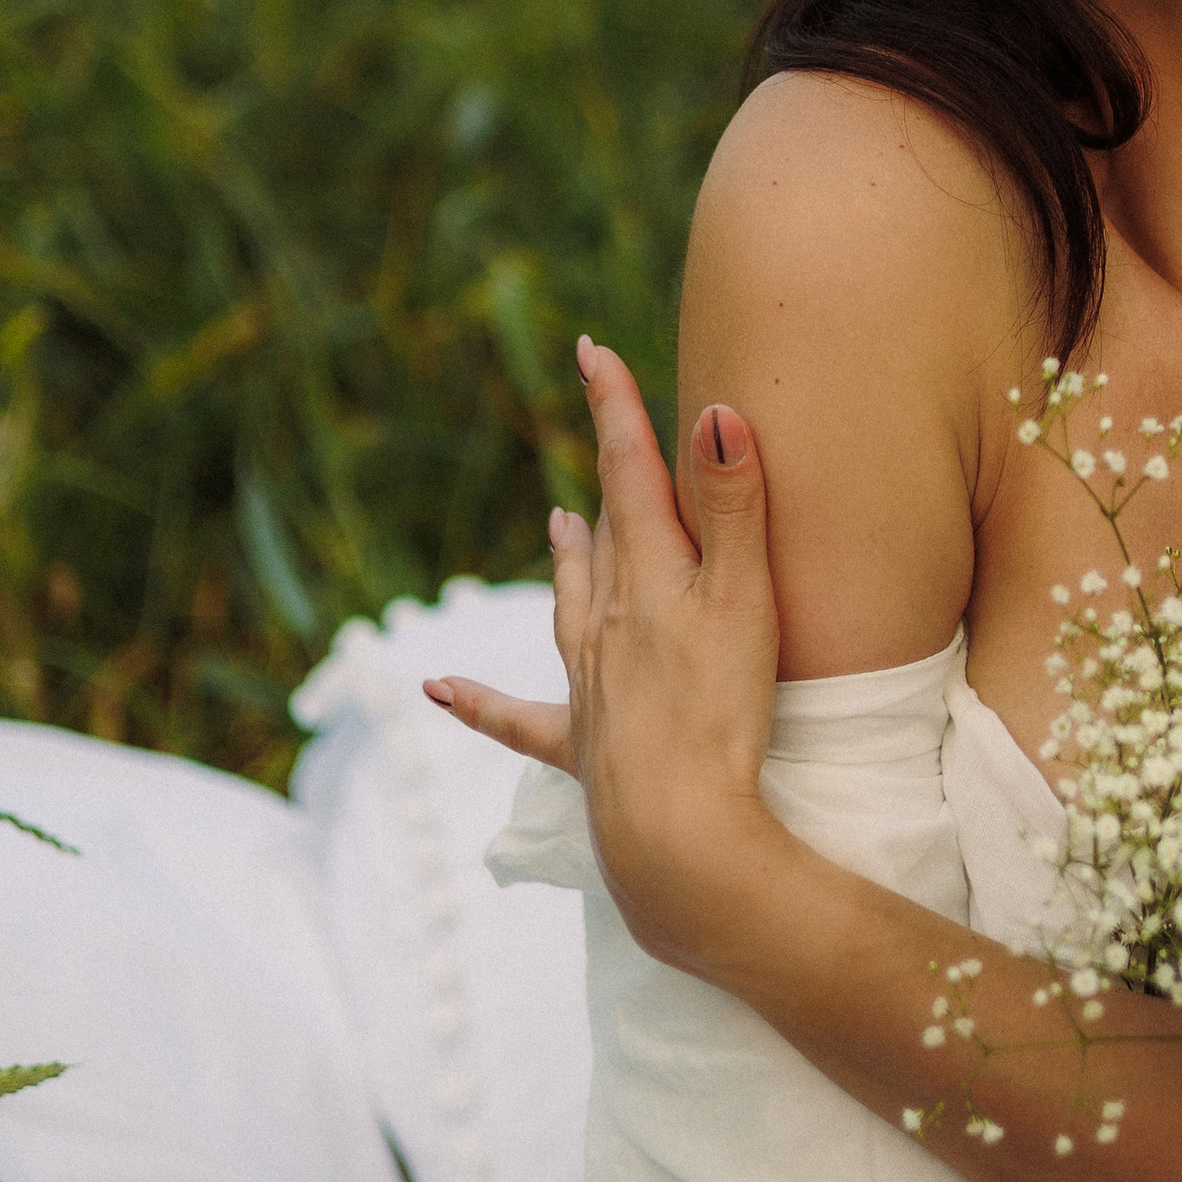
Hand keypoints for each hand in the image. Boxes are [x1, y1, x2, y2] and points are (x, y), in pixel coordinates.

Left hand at [422, 341, 790, 965]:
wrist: (676, 830)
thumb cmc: (722, 713)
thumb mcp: (746, 600)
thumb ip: (735, 506)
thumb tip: (715, 410)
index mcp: (649, 576)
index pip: (627, 471)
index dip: (612, 407)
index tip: (590, 351)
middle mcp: (608, 619)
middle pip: (607, 532)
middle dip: (611, 478)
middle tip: (608, 427)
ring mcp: (590, 682)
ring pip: (571, 604)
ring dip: (567, 561)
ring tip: (558, 526)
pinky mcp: (580, 744)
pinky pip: (516, 718)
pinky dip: (475, 700)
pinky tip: (434, 687)